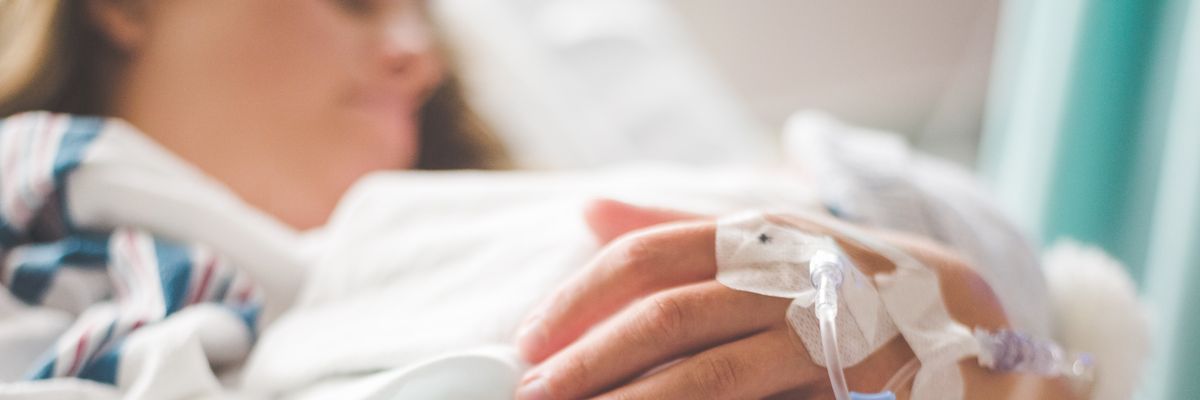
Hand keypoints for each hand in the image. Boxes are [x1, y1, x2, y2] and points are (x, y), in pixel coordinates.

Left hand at [513, 199, 1012, 398]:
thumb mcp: (766, 239)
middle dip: (589, 358)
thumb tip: (589, 210)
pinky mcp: (849, 384)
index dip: (581, 297)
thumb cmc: (843, 278)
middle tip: (531, 394)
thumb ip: (680, 228)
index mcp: (758, 235)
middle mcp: (786, 276)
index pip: (650, 255)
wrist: (967, 321)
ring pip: (711, 372)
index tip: (528, 338)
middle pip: (668, 315)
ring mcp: (824, 335)